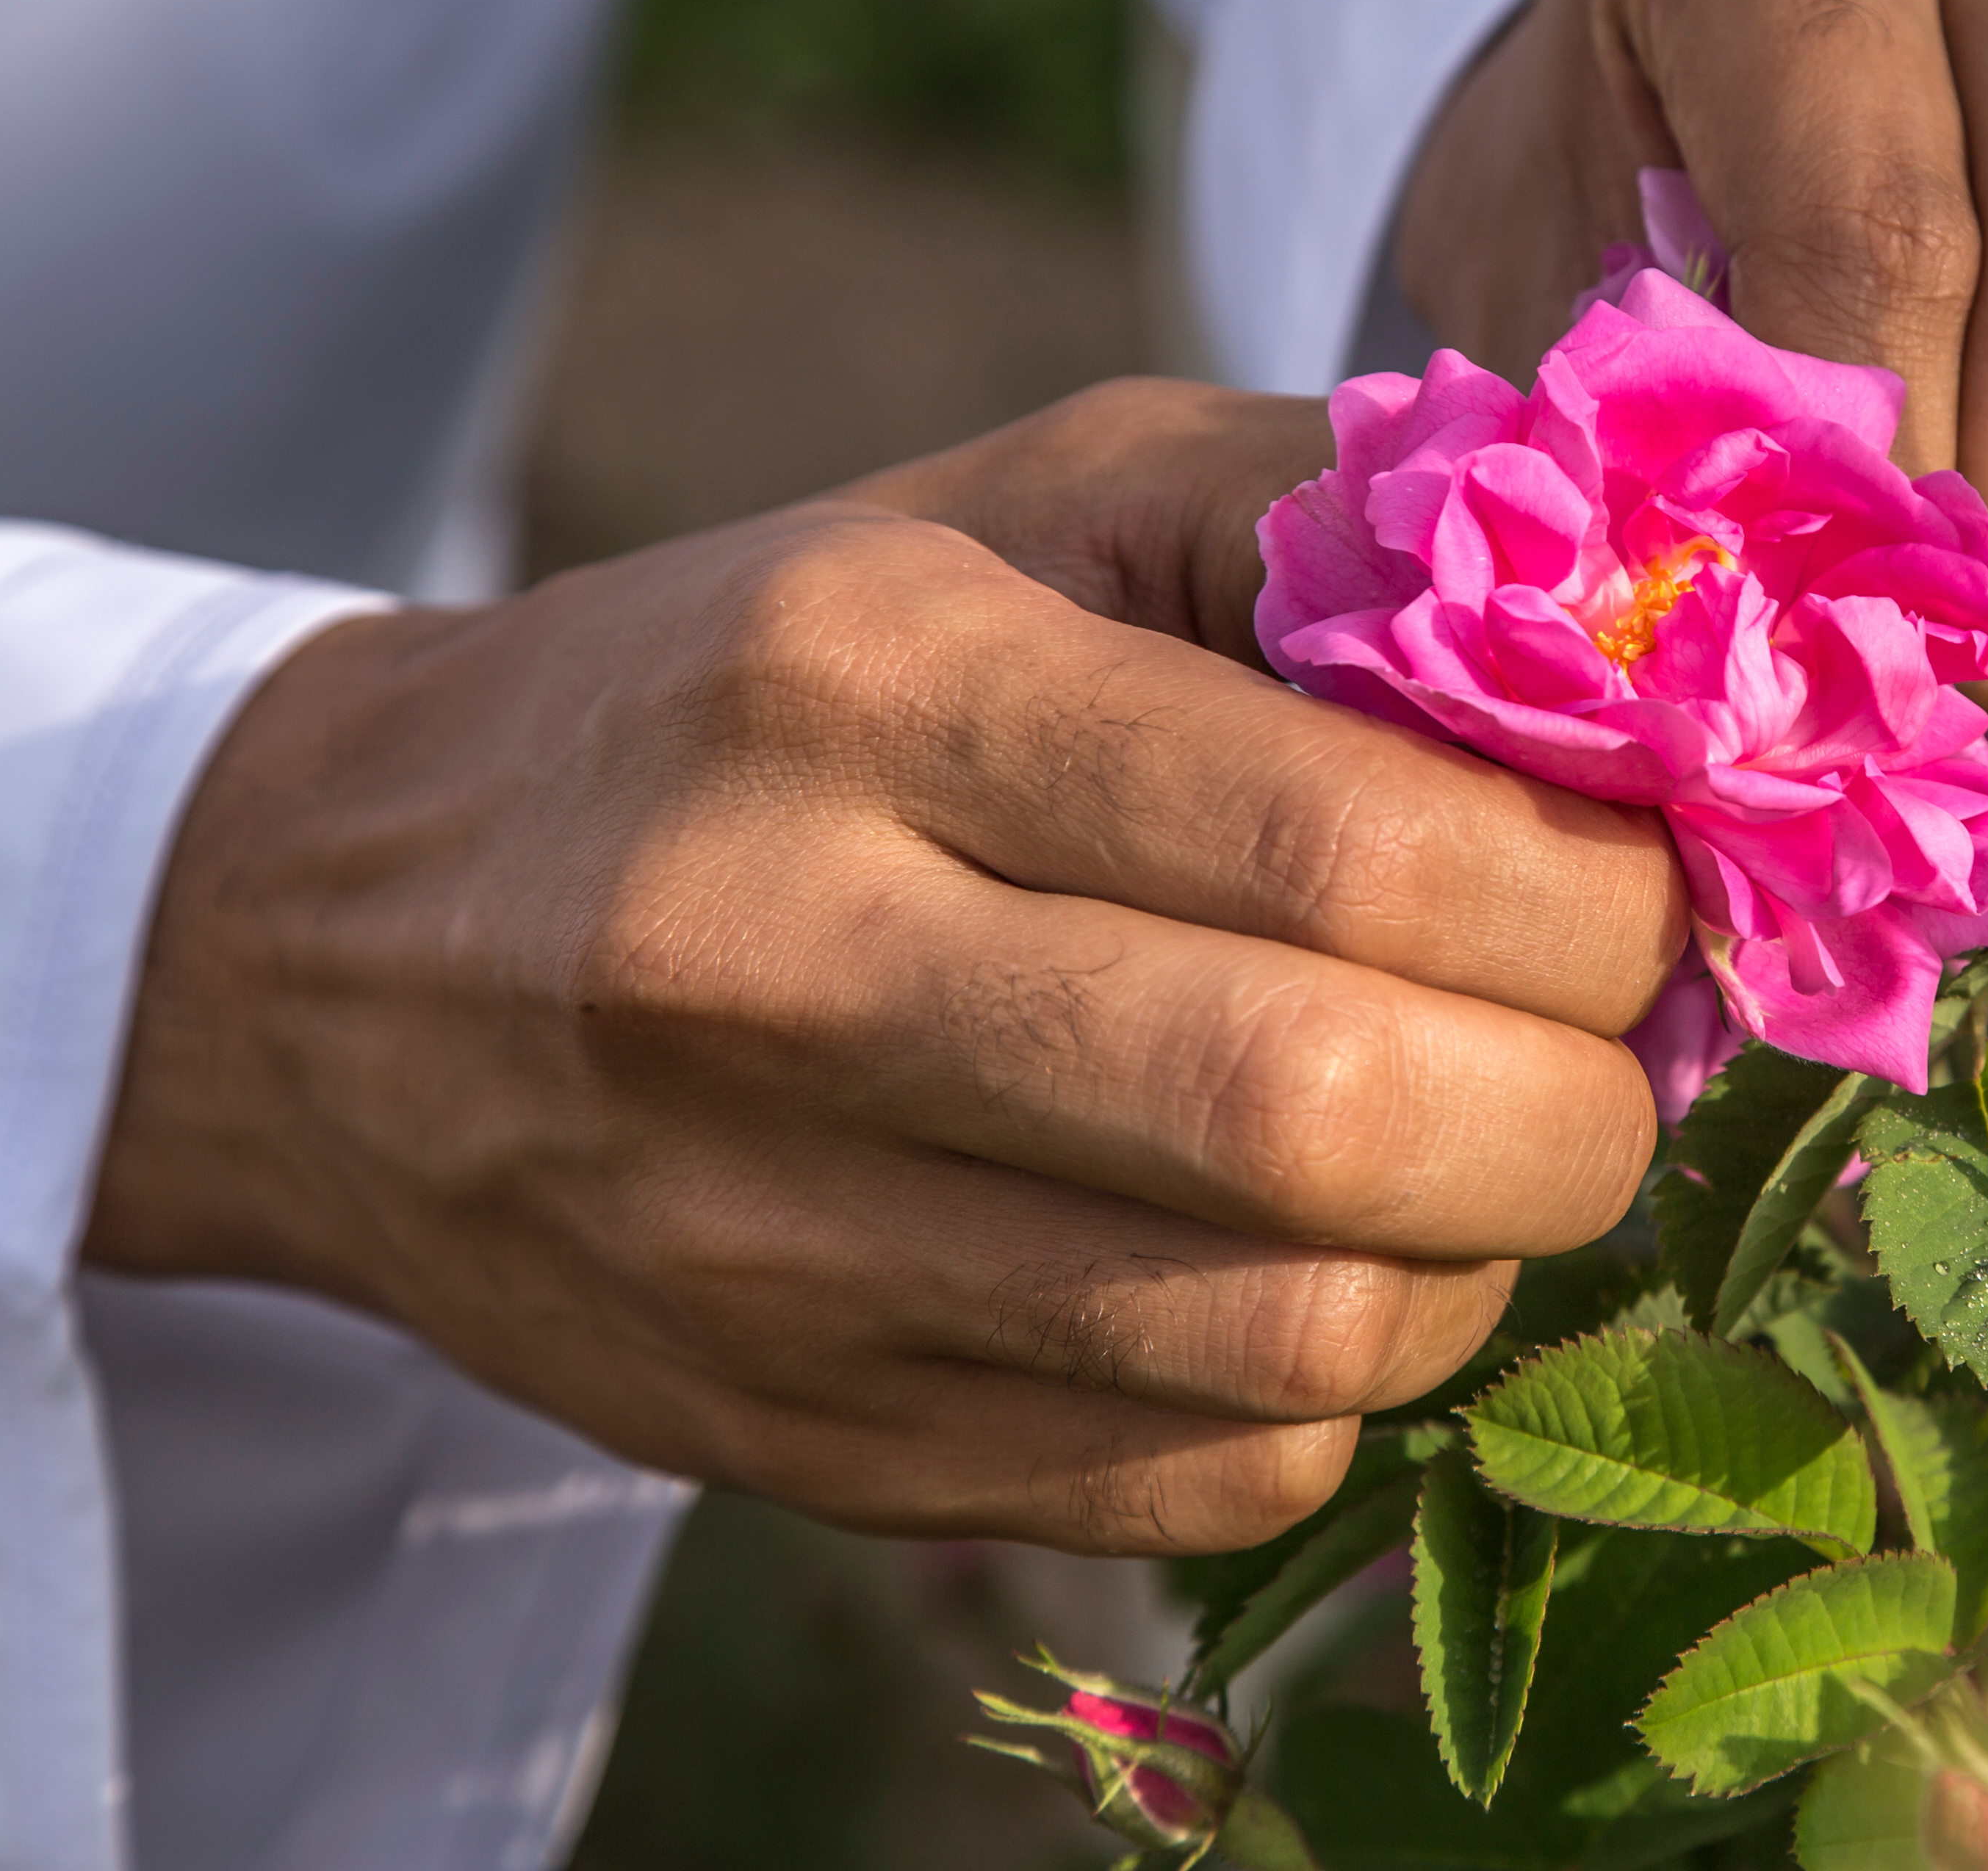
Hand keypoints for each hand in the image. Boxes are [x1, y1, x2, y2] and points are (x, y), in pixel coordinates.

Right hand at [88, 379, 1684, 1554]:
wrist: (335, 941)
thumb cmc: (767, 687)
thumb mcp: (1019, 506)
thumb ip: (1332, 529)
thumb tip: (1651, 654)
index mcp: (874, 679)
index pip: (1358, 838)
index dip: (1601, 891)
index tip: (1653, 882)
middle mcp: (790, 962)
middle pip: (1339, 1114)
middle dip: (1587, 1098)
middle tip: (1615, 1040)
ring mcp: (773, 1237)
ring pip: (1305, 1336)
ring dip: (1483, 1258)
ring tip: (1471, 1146)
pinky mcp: (791, 1437)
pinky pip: (1207, 1480)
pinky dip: (1341, 1387)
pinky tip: (1311, 1260)